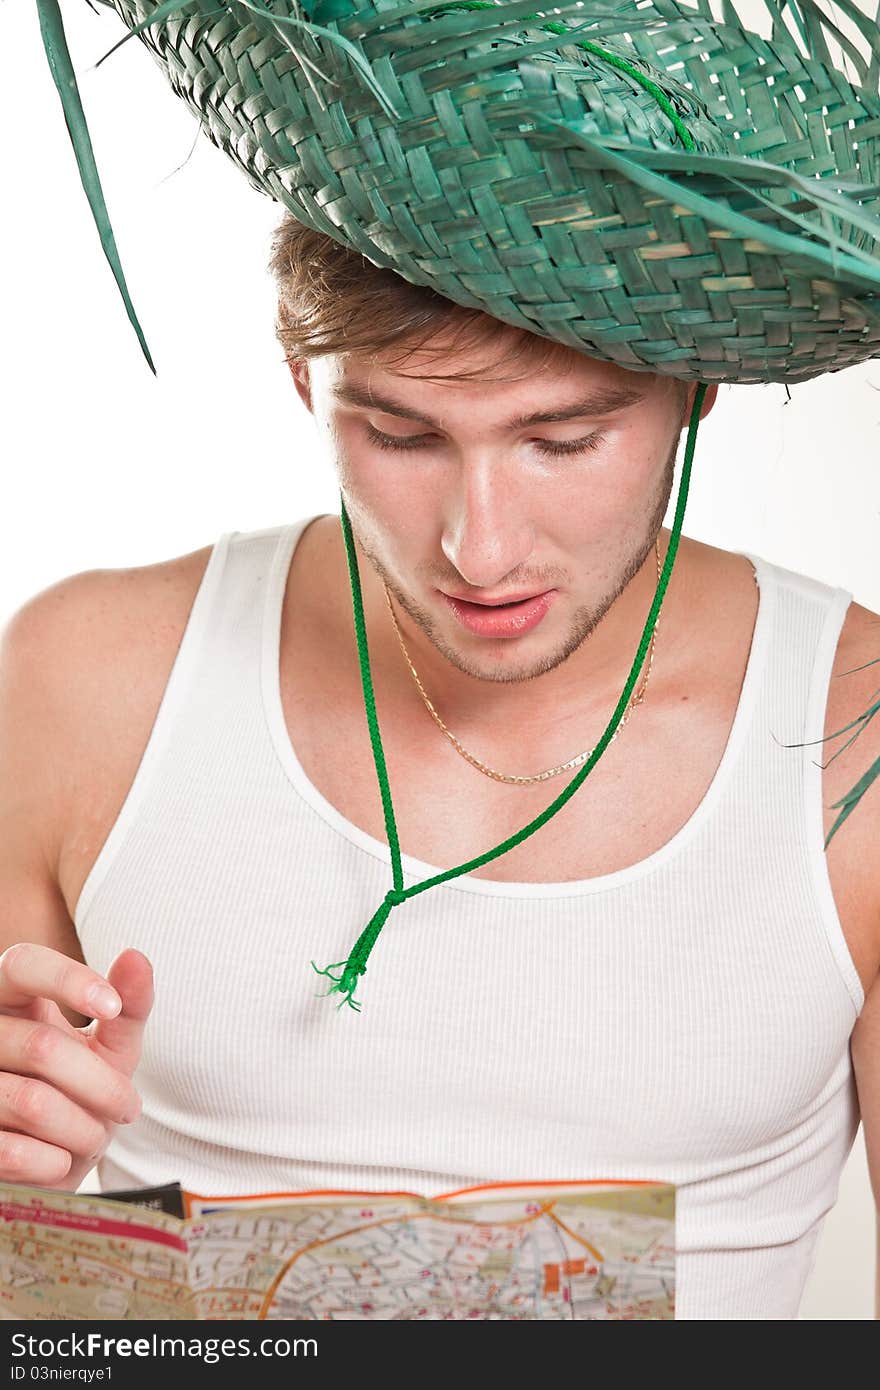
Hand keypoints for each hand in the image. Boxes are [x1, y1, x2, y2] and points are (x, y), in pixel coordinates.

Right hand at [0, 944, 153, 1190]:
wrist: (45, 1161)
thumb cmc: (80, 1089)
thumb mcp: (110, 1047)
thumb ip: (128, 1007)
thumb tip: (136, 957)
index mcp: (12, 999)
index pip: (22, 965)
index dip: (66, 979)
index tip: (111, 1006)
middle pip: (41, 1046)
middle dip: (102, 1085)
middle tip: (129, 1108)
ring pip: (31, 1103)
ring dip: (83, 1129)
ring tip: (97, 1138)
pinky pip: (12, 1153)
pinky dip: (54, 1163)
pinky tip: (63, 1161)